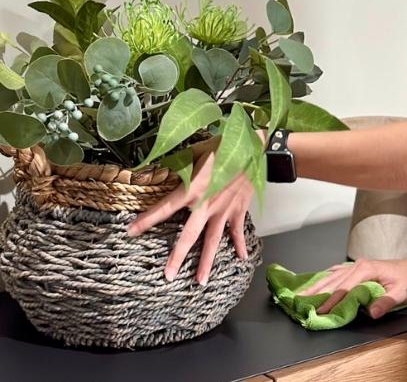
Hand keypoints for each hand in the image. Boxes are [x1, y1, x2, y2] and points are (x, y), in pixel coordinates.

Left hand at [126, 137, 253, 284]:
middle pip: (190, 235)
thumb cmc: (223, 145)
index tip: (131, 231)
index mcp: (193, 189)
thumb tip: (156, 167)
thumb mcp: (196, 151)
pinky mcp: (239, 208)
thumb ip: (178, 163)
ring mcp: (225, 209)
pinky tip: (240, 258)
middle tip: (168, 275)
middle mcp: (207, 204)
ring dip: (207, 261)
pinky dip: (239, 244)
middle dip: (178, 256)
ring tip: (200, 281)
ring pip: (214, 240)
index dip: (147, 220)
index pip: (165, 208)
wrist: (254, 145)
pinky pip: (238, 230)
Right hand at [305, 258, 406, 318]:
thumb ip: (385, 302)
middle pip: (332, 280)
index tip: (318, 311)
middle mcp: (358, 265)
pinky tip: (316, 282)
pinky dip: (324, 278)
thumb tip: (371, 312)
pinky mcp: (357, 268)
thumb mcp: (401, 293)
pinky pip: (336, 272)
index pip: (343, 288)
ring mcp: (356, 265)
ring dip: (316, 285)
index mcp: (366, 270)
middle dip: (315, 292)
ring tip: (301, 293)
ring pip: (331, 275)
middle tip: (298, 301)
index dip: (330, 301)